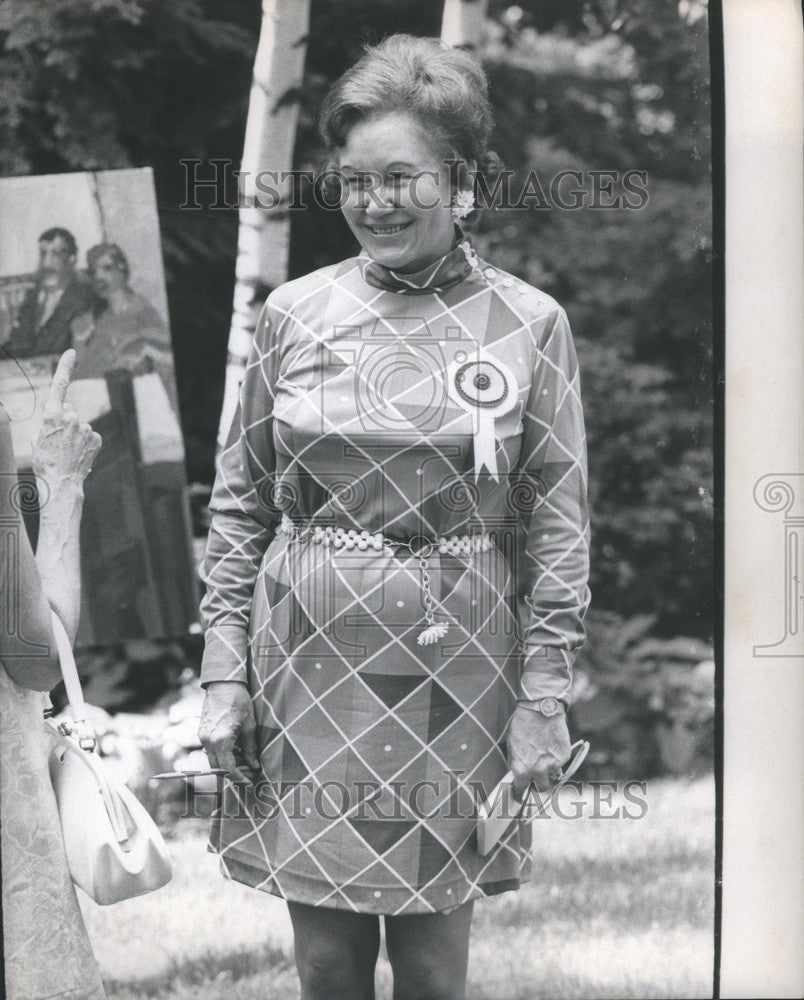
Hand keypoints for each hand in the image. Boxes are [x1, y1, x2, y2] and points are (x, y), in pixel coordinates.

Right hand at [32, 350, 101, 491]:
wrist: (60, 482)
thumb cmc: (44, 461)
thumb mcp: (38, 437)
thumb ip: (52, 418)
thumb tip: (68, 410)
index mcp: (52, 414)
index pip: (59, 385)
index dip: (65, 367)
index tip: (72, 353)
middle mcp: (71, 417)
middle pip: (69, 411)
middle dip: (65, 420)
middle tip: (58, 440)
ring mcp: (85, 427)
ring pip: (79, 425)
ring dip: (74, 434)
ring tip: (67, 451)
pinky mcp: (96, 437)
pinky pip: (89, 435)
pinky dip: (84, 442)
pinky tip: (77, 454)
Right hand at [198, 681, 259, 783]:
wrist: (223, 683)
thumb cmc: (239, 701)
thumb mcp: (249, 725)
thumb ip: (250, 747)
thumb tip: (254, 764)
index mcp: (220, 740)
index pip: (226, 769)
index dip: (238, 778)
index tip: (248, 782)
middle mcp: (208, 740)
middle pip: (217, 768)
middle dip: (232, 774)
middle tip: (248, 774)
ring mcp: (202, 736)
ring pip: (213, 760)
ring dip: (226, 764)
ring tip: (244, 761)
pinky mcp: (202, 732)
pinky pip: (210, 750)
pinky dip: (222, 754)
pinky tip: (235, 750)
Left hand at [506, 705, 570, 800]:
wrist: (541, 709)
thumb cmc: (522, 725)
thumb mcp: (511, 745)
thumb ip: (515, 762)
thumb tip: (517, 773)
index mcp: (521, 769)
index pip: (521, 790)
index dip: (520, 794)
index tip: (521, 796)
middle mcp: (538, 771)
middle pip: (541, 788)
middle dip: (538, 784)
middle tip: (536, 776)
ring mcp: (553, 765)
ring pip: (553, 776)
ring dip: (549, 771)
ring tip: (545, 757)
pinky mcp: (564, 757)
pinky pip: (561, 764)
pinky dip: (557, 758)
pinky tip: (551, 745)